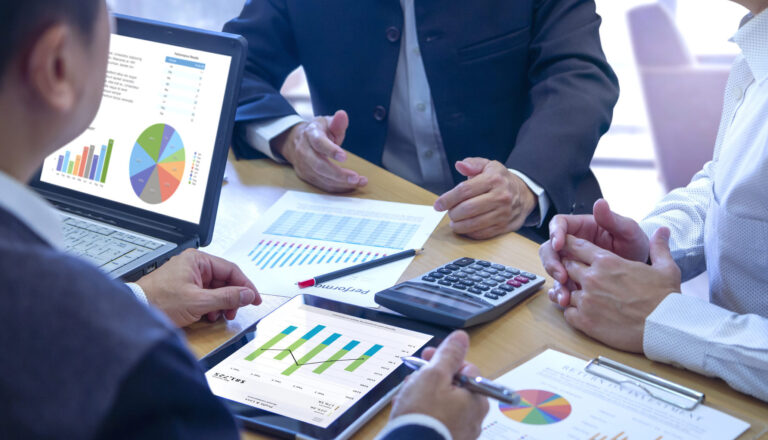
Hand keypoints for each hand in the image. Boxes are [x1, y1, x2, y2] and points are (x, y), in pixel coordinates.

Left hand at [136, 249, 260, 326]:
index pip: (231, 270)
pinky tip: (208, 316)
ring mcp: (188, 277)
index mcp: (198, 260)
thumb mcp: (198, 301)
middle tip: (235, 311)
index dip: (246, 286)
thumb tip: (247, 295)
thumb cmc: (158, 301)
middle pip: (224, 280)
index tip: (254, 298)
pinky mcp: (184, 289)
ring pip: (216, 290)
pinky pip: (205, 295)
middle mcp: (194, 266)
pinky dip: (210, 307)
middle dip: (231, 298)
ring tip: (219, 316)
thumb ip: (227, 298)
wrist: (135, 311)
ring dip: (221, 304)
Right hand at [272, 110, 367, 192]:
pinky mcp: (306, 176)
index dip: (331, 150)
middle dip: (338, 174)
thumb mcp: (326, 123)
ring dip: (341, 183)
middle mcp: (304, 151)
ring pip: (321, 178)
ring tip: (359, 181)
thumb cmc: (316, 132)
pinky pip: (322, 185)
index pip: (319, 143)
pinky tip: (350, 185)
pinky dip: (337, 187)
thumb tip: (342, 115)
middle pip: (319, 165)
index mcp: (310, 134)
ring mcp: (303, 165)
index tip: (344, 157)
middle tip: (355, 177)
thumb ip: (337, 122)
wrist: (294, 140)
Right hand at [390, 331, 488, 439]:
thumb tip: (461, 338)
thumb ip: (449, 354)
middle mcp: (474, 418)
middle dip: (430, 378)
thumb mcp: (434, 375)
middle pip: (453, 387)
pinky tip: (406, 411)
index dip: (444, 360)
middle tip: (413, 377)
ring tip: (405, 396)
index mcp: (476, 399)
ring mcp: (460, 432)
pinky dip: (423, 413)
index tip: (427, 357)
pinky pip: (436, 421)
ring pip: (442, 404)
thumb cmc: (423, 414)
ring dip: (423, 395)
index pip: (465, 368)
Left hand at [434, 158, 536, 239]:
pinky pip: (481, 233)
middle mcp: (500, 196)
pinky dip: (469, 232)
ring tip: (455, 221)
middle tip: (450, 212)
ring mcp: (503, 213)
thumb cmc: (501, 180)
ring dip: (458, 225)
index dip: (448, 199)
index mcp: (494, 179)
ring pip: (473, 223)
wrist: (524, 194)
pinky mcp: (504, 226)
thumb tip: (460, 165)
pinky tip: (466, 226)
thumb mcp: (488, 165)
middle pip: (467, 209)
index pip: (464, 190)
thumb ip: (473, 164)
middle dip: (453, 213)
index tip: (438, 205)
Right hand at [539, 199, 649, 306]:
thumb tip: (599, 203)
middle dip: (552, 262)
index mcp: (581, 227)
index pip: (559, 224)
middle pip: (549, 248)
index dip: (555, 233)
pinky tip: (564, 300)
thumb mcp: (628, 232)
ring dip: (555, 281)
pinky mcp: (572, 279)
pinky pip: (559, 285)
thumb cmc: (635, 246)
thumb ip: (612, 219)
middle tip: (562, 275)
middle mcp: (572, 245)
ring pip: (552, 268)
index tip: (559, 244)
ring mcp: (570, 263)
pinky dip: (559, 292)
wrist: (643, 274)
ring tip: (565, 295)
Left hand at [558, 228, 680, 351]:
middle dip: (570, 268)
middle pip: (567, 267)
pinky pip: (567, 313)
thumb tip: (663, 230)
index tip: (569, 249)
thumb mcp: (665, 268)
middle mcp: (592, 278)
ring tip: (584, 297)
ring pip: (565, 291)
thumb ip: (658, 247)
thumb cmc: (665, 298)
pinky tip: (583, 313)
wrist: (665, 327)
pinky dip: (572, 312)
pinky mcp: (585, 321)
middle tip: (578, 274)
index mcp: (607, 262)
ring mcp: (586, 300)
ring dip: (572, 292)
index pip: (576, 246)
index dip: (570, 246)